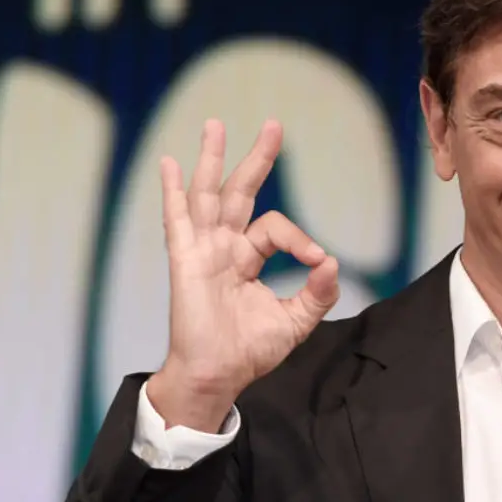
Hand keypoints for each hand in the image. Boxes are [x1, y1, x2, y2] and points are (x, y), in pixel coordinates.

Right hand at [148, 118, 338, 431]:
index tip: (318, 262)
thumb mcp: (295, 321)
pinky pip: (177, 221)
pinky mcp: (186, 261)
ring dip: (212, 160)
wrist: (218, 376)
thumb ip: (318, 293)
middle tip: (274, 125)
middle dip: (258, 158)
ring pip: (209, 195)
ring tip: (215, 125)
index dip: (300, 240)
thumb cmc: (249, 351)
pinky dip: (172, 192)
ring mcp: (203, 250)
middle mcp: (225, 247)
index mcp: (249, 257)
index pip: (276, 228)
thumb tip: (332, 262)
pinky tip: (169, 164)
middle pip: (242, 191)